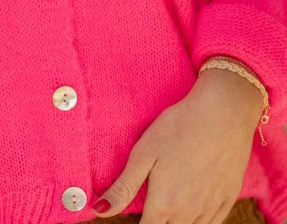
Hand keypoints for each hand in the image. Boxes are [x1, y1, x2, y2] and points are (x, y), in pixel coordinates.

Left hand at [93, 69, 263, 223]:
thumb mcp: (143, 154)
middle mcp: (188, 215)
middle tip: (150, 204)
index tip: (134, 214)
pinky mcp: (228, 200)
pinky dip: (198, 222)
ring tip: (166, 207)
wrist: (222, 114)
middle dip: (156, 222)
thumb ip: (123, 188)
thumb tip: (100, 211)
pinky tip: (190, 210)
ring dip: (175, 222)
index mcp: (164, 205)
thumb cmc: (178, 128)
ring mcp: (211, 209)